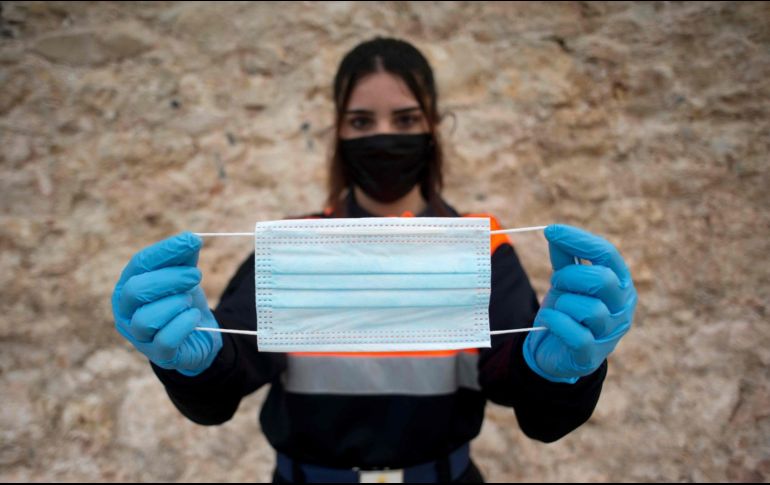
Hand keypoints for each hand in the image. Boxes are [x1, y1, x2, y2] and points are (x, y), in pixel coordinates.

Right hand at [111, 232, 221, 375]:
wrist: (200, 334)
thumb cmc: (183, 300)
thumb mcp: (185, 274)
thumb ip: (185, 257)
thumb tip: (191, 238)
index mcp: (128, 284)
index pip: (140, 263)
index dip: (165, 251)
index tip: (192, 240)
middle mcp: (125, 311)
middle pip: (136, 290)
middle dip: (170, 279)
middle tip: (196, 275)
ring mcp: (138, 335)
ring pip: (146, 319)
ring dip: (175, 305)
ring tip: (189, 301)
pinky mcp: (157, 354)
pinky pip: (165, 340)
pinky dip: (183, 325)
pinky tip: (194, 317)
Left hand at [523, 224, 636, 383]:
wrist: (555, 351)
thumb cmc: (567, 310)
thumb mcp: (566, 281)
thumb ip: (564, 258)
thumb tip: (554, 232)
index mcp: (620, 283)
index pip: (607, 254)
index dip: (579, 240)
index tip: (551, 231)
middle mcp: (622, 308)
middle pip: (602, 280)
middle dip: (570, 277)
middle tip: (556, 283)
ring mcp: (610, 333)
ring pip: (590, 309)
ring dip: (563, 303)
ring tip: (557, 307)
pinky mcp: (591, 355)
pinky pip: (576, 334)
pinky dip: (556, 322)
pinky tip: (549, 321)